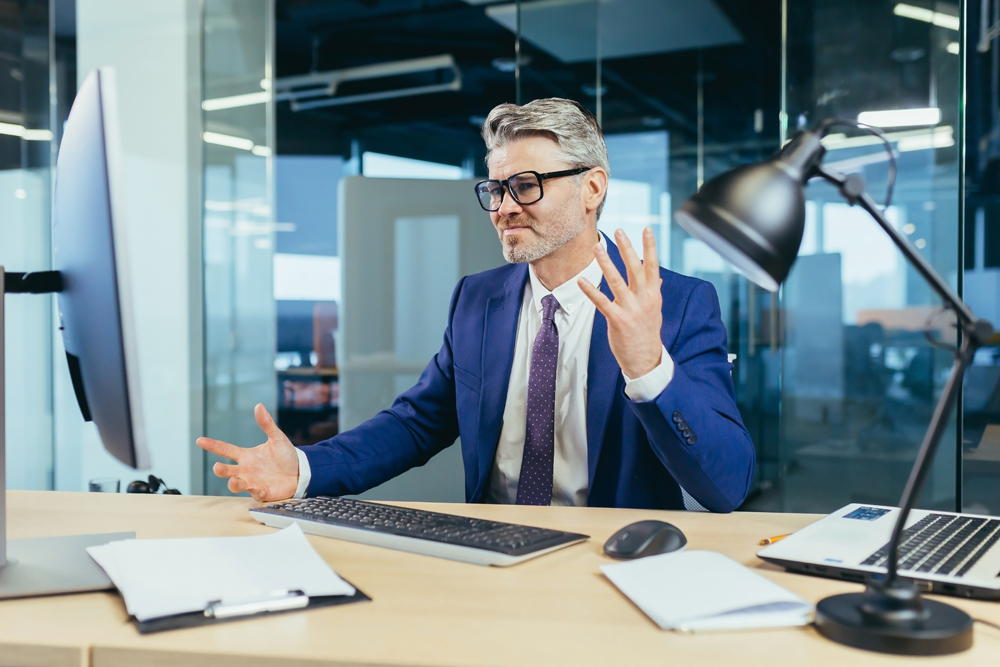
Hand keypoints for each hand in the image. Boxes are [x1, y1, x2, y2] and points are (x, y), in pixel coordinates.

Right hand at [196, 403, 299, 501]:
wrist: (300, 472)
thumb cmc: (285, 455)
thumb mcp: (277, 438)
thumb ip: (267, 424)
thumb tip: (259, 406)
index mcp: (246, 456)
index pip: (226, 449)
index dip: (213, 445)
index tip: (200, 440)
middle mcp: (246, 470)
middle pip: (227, 470)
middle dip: (221, 470)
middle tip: (217, 467)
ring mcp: (253, 482)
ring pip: (237, 485)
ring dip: (234, 484)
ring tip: (234, 480)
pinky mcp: (263, 492)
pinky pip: (257, 494)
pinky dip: (257, 492)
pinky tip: (260, 489)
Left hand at [579, 227, 663, 378]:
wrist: (646, 359)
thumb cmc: (647, 333)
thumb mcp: (655, 310)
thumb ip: (654, 291)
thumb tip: (659, 277)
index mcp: (653, 295)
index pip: (653, 266)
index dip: (650, 247)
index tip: (647, 229)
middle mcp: (644, 299)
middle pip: (635, 269)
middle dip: (627, 248)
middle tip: (619, 231)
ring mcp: (631, 310)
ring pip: (617, 281)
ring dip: (606, 263)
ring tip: (596, 247)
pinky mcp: (618, 320)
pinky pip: (602, 302)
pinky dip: (591, 290)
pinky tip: (581, 280)